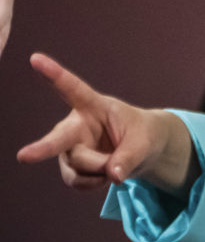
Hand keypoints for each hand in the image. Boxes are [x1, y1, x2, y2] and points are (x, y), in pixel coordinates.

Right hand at [17, 53, 198, 195]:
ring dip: (99, 171)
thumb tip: (113, 176)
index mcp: (95, 106)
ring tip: (115, 164)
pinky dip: (96, 183)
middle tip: (24, 157)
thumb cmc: (142, 136)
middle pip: (59, 139)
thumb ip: (129, 157)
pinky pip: (78, 181)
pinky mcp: (69, 167)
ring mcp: (69, 148)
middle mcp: (76, 126)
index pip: (73, 89)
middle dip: (42, 149)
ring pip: (77, 165)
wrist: (141, 151)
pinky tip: (105, 174)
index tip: (35, 58)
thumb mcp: (144, 142)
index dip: (54, 74)